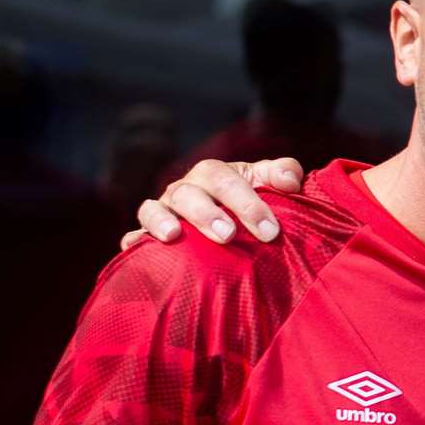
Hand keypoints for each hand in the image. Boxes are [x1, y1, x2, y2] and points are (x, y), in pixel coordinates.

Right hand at [120, 158, 305, 249]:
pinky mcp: (146, 235)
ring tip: (175, 235)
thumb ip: (281, 175)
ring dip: (162, 221)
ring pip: (153, 209)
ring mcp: (163, 212)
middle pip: (189, 194)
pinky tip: (137, 248)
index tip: (270, 230)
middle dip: (207, 213)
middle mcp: (185, 190)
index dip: (247, 203)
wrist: (222, 224)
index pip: (226, 180)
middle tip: (228, 236)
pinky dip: (133, 240)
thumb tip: (291, 181)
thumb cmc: (246, 203)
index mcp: (213, 175)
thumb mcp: (264, 184)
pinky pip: (133, 236)